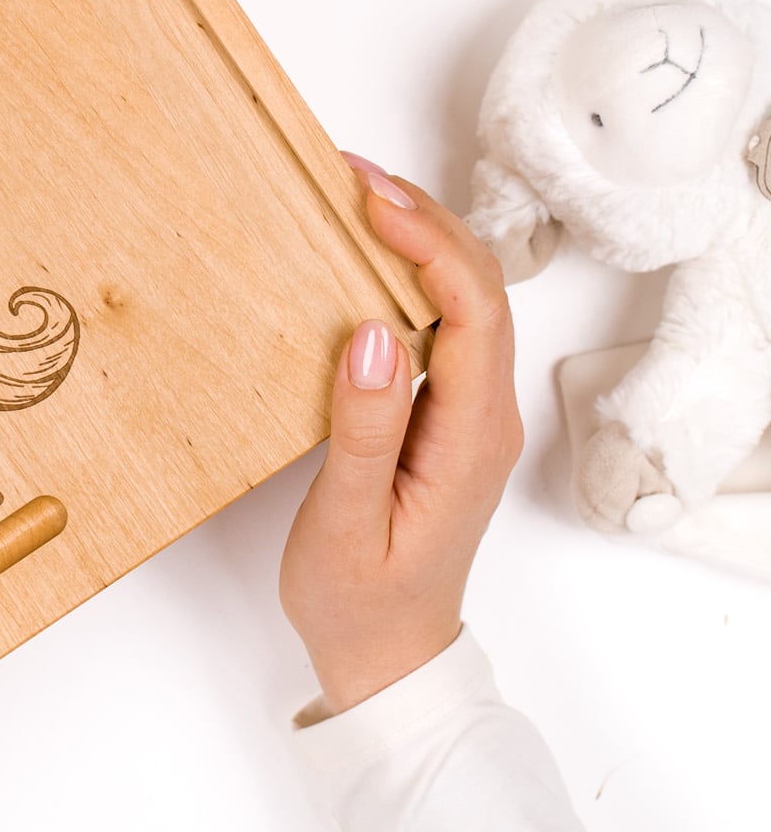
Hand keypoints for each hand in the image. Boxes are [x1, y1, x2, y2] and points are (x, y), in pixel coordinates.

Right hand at [278, 155, 524, 715]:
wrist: (388, 657)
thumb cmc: (360, 601)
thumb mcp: (346, 524)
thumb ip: (364, 429)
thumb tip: (374, 335)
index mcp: (471, 437)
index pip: (471, 308)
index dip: (427, 241)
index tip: (367, 200)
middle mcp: (485, 416)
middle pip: (479, 287)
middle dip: (424, 218)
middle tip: (350, 173)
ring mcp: (469, 413)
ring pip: (465, 298)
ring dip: (420, 238)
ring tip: (355, 195)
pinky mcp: (444, 415)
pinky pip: (442, 324)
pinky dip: (408, 274)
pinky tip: (365, 256)